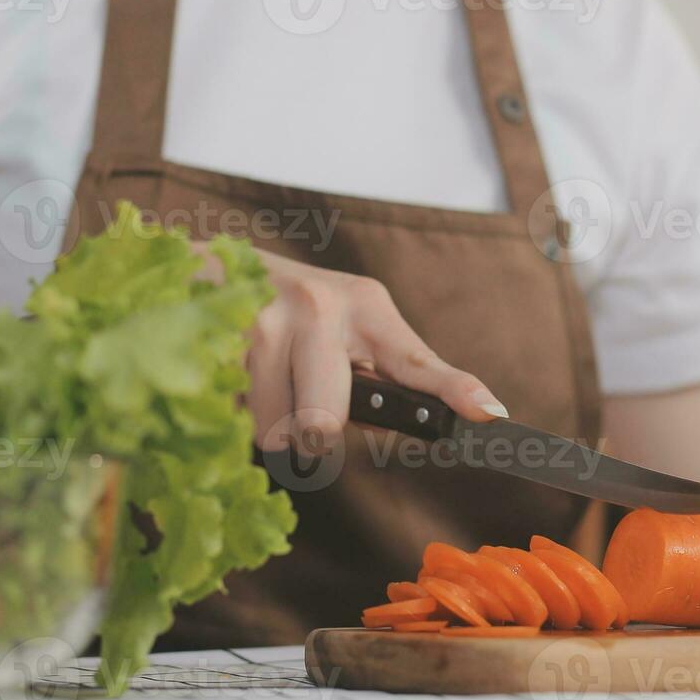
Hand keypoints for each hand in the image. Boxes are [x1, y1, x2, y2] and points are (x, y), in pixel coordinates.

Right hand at [238, 247, 508, 451]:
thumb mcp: (347, 324)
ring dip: (268, 423)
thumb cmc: (293, 307)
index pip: (413, 360)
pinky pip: (231, 417)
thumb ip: (385, 372)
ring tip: (265, 380)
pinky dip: (234, 410)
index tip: (489, 412)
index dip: (454, 389)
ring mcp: (260, 320)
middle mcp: (317, 307)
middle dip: (313, 434)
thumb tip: (455, 419)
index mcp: (366, 306)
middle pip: (324, 424)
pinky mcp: (210, 335)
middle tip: (304, 408)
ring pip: (273, 431)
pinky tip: (236, 375)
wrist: (212, 265)